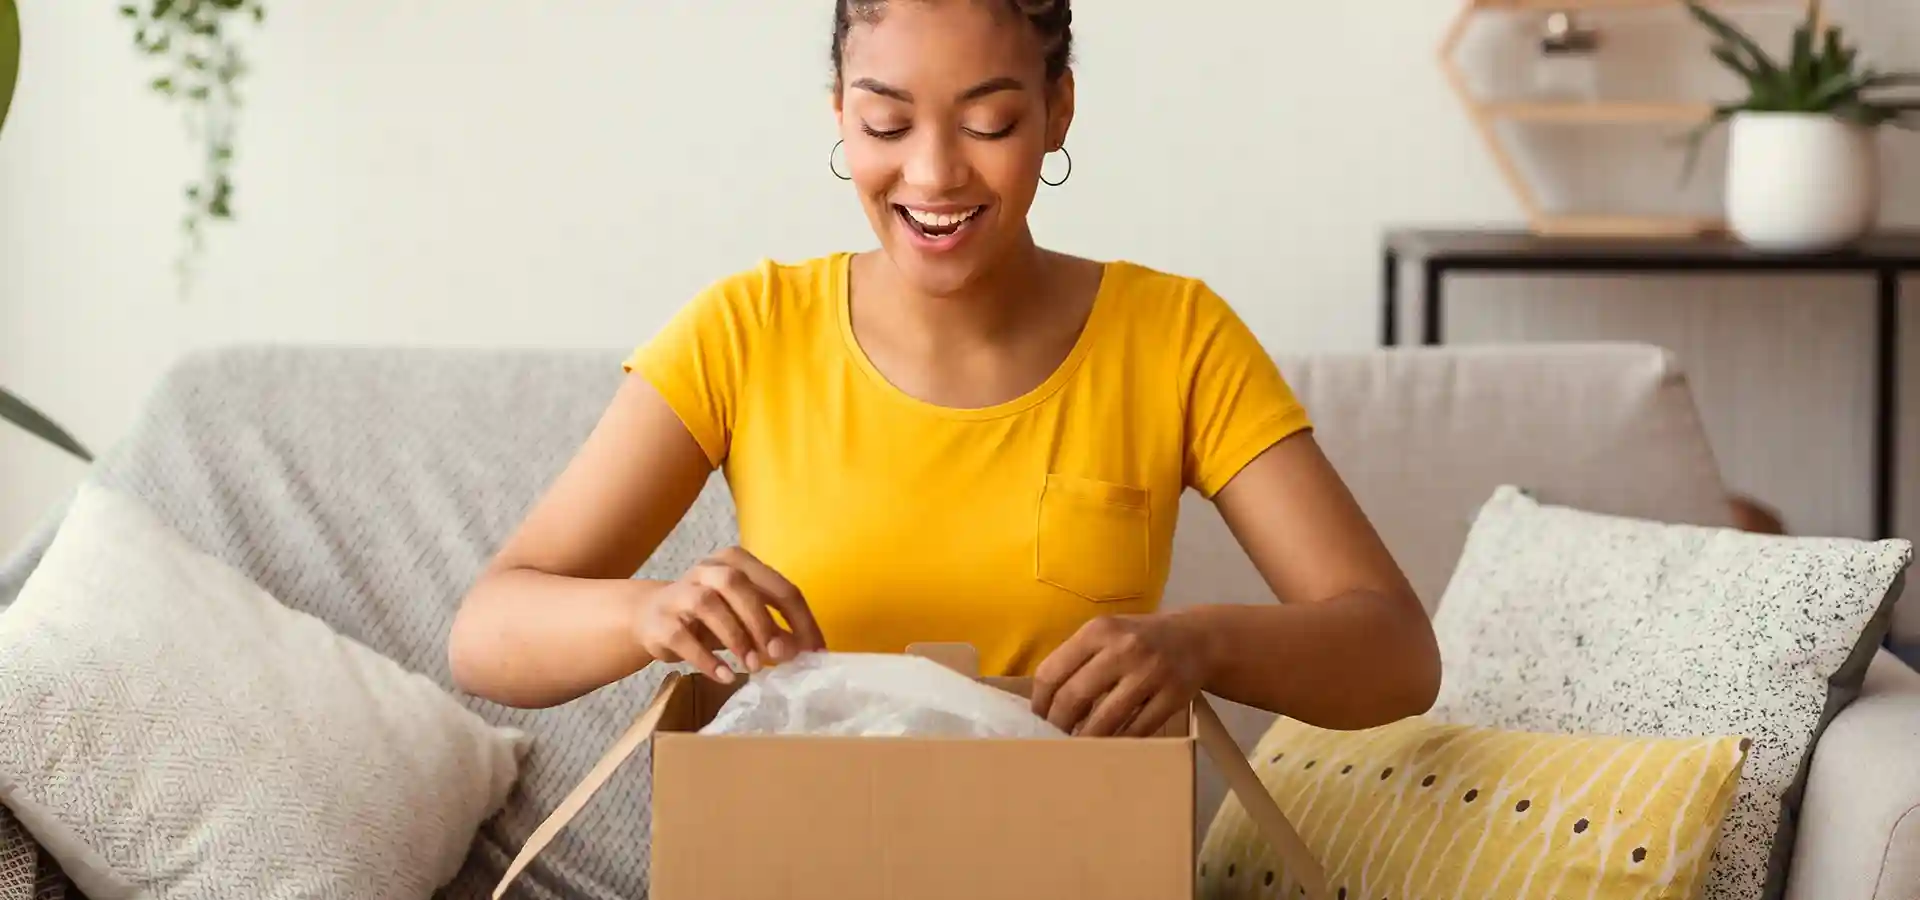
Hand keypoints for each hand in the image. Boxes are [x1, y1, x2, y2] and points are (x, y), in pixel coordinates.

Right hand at [631, 547, 826, 683]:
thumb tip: (802, 650)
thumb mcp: (745, 617)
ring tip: (753, 666)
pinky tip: (726, 675)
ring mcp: (681, 592)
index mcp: (737, 562)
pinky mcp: (661, 620)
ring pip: (709, 605)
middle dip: (763, 622)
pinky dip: (707, 659)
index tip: (815, 651)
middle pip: (738, 586)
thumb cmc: (708, 617)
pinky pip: (683, 638)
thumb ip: (773, 628)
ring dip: (736, 638)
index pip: (778, 586)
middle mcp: (708, 569)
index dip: (800, 619)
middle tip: (779, 655)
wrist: (649, 617)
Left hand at [1031, 614, 1210, 736]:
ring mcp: (1151, 673)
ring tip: (1078, 748)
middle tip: (1055, 739)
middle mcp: (1124, 648)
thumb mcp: (1106, 635)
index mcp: (1098, 630)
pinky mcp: (1174, 696)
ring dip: (1087, 740)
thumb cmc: (1138, 640)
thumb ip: (1076, 660)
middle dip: (1058, 725)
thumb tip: (1043, 705)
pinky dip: (1120, 741)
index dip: (1039, 702)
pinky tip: (1112, 744)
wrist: (1197, 639)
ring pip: (1106, 719)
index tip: (1037, 720)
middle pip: (1074, 697)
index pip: (1052, 672)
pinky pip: (1138, 729)